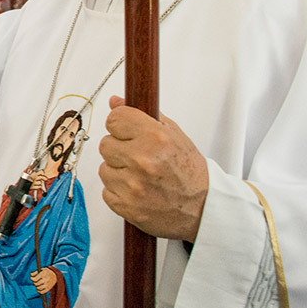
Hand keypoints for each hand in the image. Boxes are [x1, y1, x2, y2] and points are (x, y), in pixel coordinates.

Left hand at [30, 267, 56, 294]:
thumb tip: (31, 275)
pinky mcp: (48, 288)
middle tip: (35, 281)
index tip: (32, 278)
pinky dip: (39, 291)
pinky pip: (42, 292)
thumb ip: (35, 272)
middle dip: (34, 283)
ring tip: (37, 285)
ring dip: (36, 287)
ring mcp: (47, 285)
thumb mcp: (42, 269)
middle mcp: (45, 280)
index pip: (35, 279)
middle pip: (36, 284)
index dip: (32, 279)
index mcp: (43, 274)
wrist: (56, 275)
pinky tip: (38, 289)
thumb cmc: (47, 272)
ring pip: (38, 288)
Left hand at [98, 96, 207, 242]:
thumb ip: (142, 114)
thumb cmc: (189, 170)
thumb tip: (115, 101)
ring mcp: (133, 186)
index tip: (127, 130)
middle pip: (105, 144)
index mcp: (155, 138)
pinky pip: (106, 191)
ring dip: (118, 171)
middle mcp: (143, 161)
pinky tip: (137, 190)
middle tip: (138, 156)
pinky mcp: (126, 206)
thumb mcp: (173, 134)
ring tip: (140, 175)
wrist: (202, 207)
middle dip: (120, 149)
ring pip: (104, 168)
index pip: (114, 119)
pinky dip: (119, 191)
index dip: (120, 124)